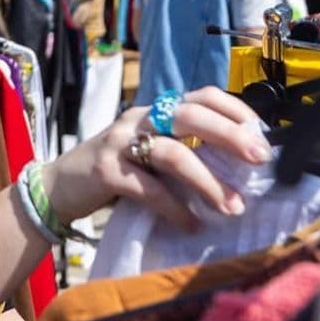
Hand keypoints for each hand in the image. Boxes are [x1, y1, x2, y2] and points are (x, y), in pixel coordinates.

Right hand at [41, 87, 266, 230]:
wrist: (58, 187)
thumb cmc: (113, 172)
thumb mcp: (148, 152)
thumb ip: (182, 150)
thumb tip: (238, 166)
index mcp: (154, 111)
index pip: (200, 96)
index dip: (234, 110)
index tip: (262, 134)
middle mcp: (138, 120)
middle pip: (190, 115)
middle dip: (229, 136)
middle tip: (258, 160)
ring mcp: (118, 143)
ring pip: (171, 153)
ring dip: (207, 181)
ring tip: (231, 207)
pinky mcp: (105, 171)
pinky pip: (147, 188)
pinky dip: (174, 208)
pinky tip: (190, 224)